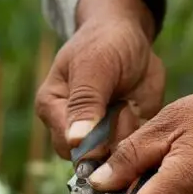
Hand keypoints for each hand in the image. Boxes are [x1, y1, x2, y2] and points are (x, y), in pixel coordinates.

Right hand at [36, 0, 164, 158]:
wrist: (131, 35)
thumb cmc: (104, 43)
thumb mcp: (94, 66)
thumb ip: (85, 102)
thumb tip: (75, 139)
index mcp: (52, 109)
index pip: (66, 143)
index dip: (91, 142)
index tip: (112, 119)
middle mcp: (69, 128)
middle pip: (89, 157)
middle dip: (112, 137)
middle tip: (123, 105)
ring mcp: (96, 135)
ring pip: (112, 158)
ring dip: (127, 135)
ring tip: (128, 105)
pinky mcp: (119, 137)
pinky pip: (131, 152)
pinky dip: (140, 137)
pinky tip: (137, 111)